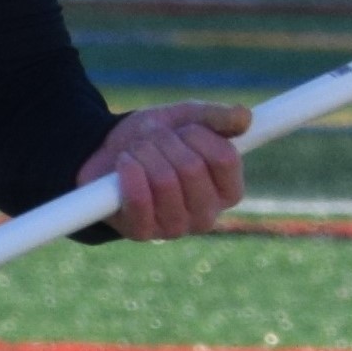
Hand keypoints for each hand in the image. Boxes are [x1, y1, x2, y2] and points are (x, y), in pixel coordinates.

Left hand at [85, 100, 249, 239]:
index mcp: (227, 191)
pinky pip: (140, 198)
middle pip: (192, 168)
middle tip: (152, 138)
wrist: (107, 154)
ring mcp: (175, 228)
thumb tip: (245, 117)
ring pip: (164, 180)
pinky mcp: (143, 233)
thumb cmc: (155, 139)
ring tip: (135, 149)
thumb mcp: (187, 119)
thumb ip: (217, 117)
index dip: (201, 135)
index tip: (185, 128)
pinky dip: (129, 171)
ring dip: (144, 152)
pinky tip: (124, 163)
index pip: (226, 159)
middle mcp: (206, 215)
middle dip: (166, 141)